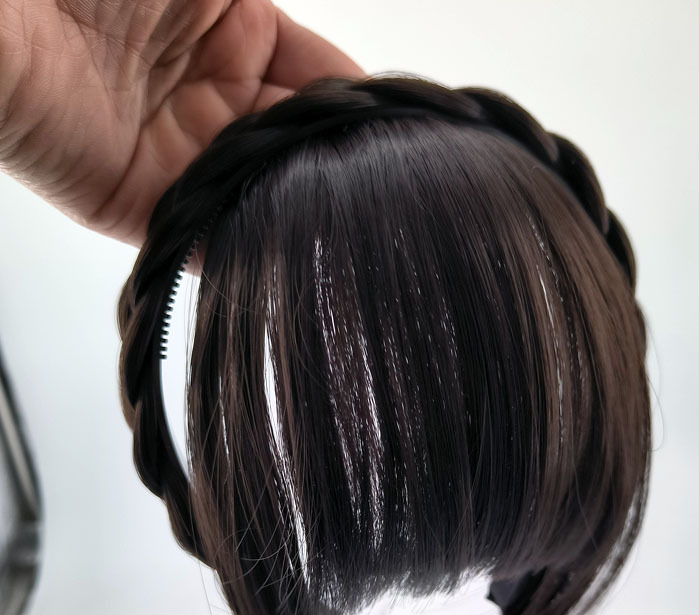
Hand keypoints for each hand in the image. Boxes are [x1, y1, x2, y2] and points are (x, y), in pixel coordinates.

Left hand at [0, 1, 365, 248]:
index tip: (401, 137)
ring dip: (303, 208)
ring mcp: (186, 154)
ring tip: (353, 225)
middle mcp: (215, 98)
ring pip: (265, 193)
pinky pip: (212, 237)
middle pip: (298, 143)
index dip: (357, 107)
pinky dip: (252, 248)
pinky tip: (296, 250)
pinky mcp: (150, 207)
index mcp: (237, 34)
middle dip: (339, 165)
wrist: (1, 19)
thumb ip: (284, 35)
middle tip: (384, 189)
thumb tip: (349, 81)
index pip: (319, 79)